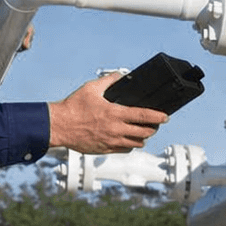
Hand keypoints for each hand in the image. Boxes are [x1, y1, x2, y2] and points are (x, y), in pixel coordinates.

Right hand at [48, 72, 167, 153]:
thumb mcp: (91, 88)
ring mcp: (111, 141)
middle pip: (144, 132)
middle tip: (155, 124)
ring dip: (142, 137)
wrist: (59, 126)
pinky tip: (129, 139)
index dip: (158, 116)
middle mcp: (116, 130)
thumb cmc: (73, 107)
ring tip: (143, 132)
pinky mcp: (105, 149)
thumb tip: (120, 76)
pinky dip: (130, 145)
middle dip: (153, 128)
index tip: (165, 116)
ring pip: (136, 143)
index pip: (144, 116)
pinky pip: (125, 150)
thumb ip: (108, 81)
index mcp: (115, 113)